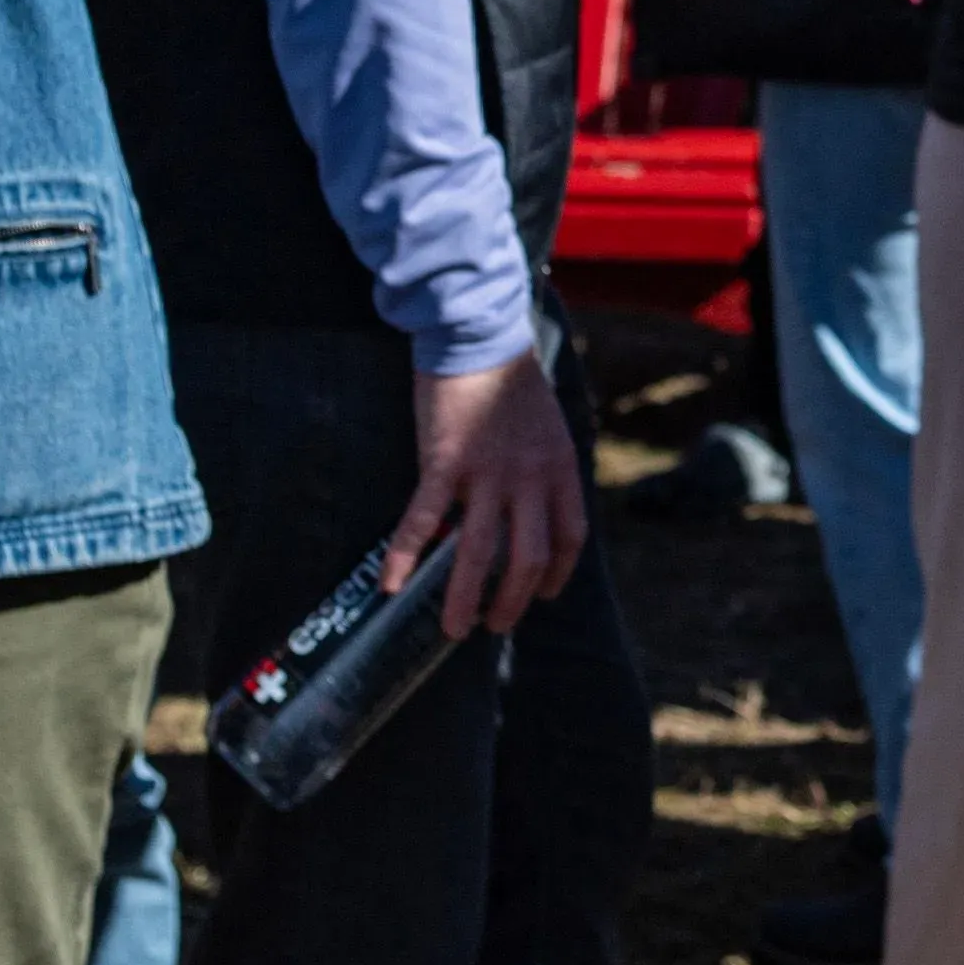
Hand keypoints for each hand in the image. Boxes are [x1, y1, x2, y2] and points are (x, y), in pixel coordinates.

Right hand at [387, 352, 587, 638]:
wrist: (477, 336)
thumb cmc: (509, 378)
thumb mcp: (547, 426)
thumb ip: (542, 469)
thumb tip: (531, 509)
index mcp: (559, 467)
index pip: (570, 537)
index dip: (558, 573)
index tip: (544, 593)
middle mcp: (528, 478)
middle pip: (529, 558)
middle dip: (514, 601)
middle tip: (495, 625)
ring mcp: (486, 473)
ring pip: (478, 552)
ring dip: (465, 597)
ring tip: (454, 628)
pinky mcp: (444, 463)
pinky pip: (423, 520)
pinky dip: (406, 556)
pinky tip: (393, 584)